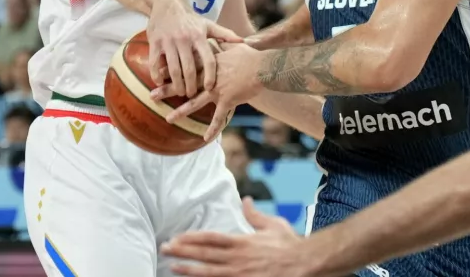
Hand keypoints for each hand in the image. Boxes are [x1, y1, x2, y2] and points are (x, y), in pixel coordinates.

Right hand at [147, 0, 242, 98]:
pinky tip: (160, 83)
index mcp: (199, 37)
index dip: (210, 76)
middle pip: (189, 69)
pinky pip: (155, 63)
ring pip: (173, 69)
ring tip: (180, 92)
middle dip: (191, 85)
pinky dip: (157, 75)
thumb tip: (243, 41)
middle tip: (192, 94)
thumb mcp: (208, 24)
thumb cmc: (190, 19)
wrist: (167, 4)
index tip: (210, 88)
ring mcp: (169, 42)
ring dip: (176, 84)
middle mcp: (184, 40)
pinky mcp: (155, 42)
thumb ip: (225, 34)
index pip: (208, 60)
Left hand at [156, 43, 263, 139]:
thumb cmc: (251, 55)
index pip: (187, 67)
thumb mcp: (234, 46)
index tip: (159, 72)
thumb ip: (225, 44)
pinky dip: (213, 129)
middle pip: (185, 84)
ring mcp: (217, 90)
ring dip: (181, 111)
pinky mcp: (227, 100)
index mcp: (210, 65)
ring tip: (169, 118)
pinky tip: (205, 138)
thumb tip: (224, 38)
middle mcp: (209, 78)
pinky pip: (218, 118)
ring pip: (195, 102)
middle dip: (167, 90)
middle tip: (152, 95)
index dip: (172, 69)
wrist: (262, 66)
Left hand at [162, 198, 311, 276]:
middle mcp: (237, 258)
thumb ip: (255, 215)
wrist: (304, 264)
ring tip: (172, 267)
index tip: (177, 237)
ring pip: (208, 272)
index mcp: (242, 241)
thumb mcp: (273, 225)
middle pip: (204, 254)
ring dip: (188, 269)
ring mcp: (239, 274)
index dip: (191, 238)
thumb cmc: (290, 245)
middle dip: (182, 251)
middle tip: (165, 249)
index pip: (210, 238)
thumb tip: (245, 200)